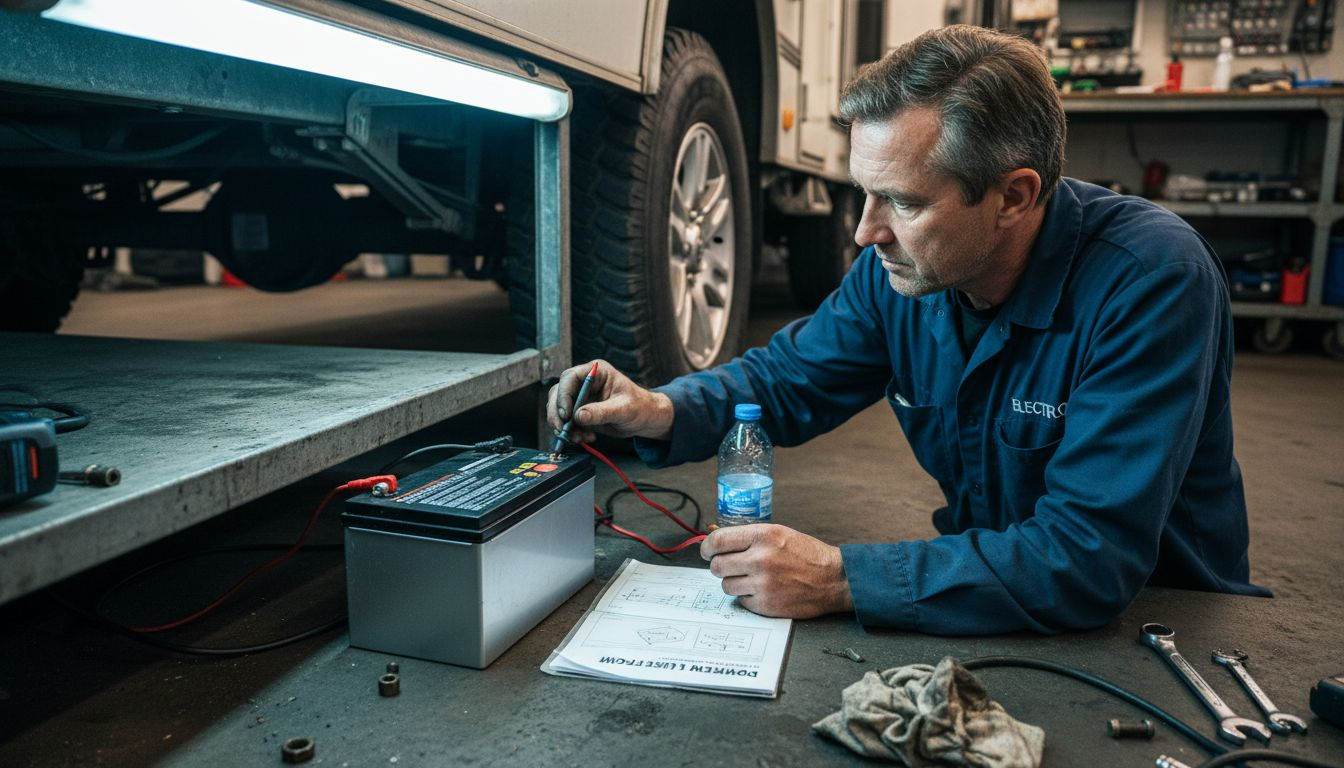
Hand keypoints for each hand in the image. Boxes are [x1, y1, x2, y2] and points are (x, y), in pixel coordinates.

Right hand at [545, 359, 674, 442]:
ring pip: (558, 409)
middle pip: (558, 393)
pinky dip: (570, 432)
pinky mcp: (579, 411)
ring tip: (579, 438)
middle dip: (558, 414)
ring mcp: (580, 397)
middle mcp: (584, 382)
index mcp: (596, 372)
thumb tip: (579, 416)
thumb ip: (601, 412)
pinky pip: (566, 421)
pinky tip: (585, 438)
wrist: (645, 418)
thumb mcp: (623, 409)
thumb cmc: (640, 407)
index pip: (570, 378)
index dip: (563, 395)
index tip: (566, 415)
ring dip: (564, 426)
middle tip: (564, 431)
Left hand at [701, 524, 852, 618]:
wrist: (834, 579)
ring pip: (726, 585)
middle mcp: (760, 559)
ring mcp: (762, 583)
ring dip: (734, 582)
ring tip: (750, 578)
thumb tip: (713, 538)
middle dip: (721, 566)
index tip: (707, 552)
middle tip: (732, 566)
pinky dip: (748, 597)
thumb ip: (747, 536)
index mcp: (763, 536)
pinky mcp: (766, 604)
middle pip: (717, 566)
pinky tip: (763, 590)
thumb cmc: (806, 554)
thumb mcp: (778, 533)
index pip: (717, 541)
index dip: (707, 547)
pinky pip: (741, 601)